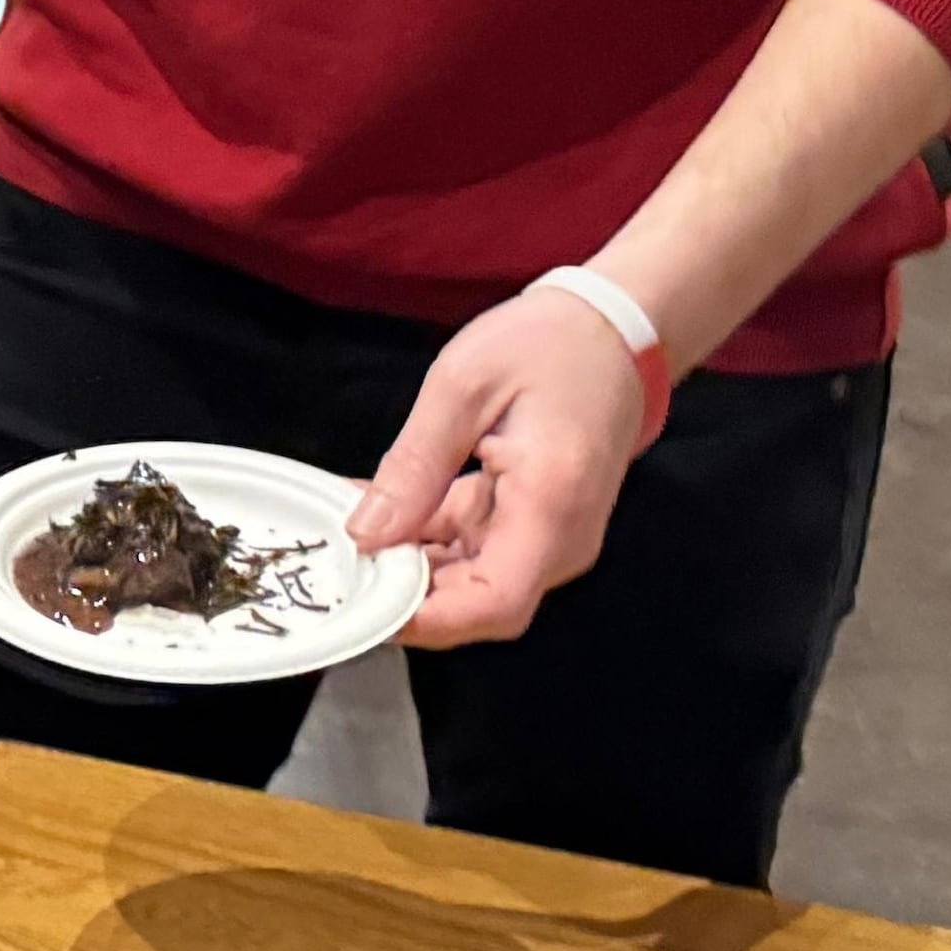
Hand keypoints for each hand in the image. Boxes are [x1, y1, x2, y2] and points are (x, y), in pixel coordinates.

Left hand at [346, 280, 658, 646]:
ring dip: (411, 566)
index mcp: (551, 506)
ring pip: (473, 582)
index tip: (364, 604)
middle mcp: (561, 540)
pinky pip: (477, 551)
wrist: (610, 330)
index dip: (425, 620)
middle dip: (406, 595)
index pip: (493, 603)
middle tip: (340, 566)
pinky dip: (429, 540)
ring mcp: (551, 538)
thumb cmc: (546, 345)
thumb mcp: (460, 388)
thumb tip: (367, 534)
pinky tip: (382, 513)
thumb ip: (413, 467)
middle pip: (479, 604)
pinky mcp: (536, 524)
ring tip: (350, 532)